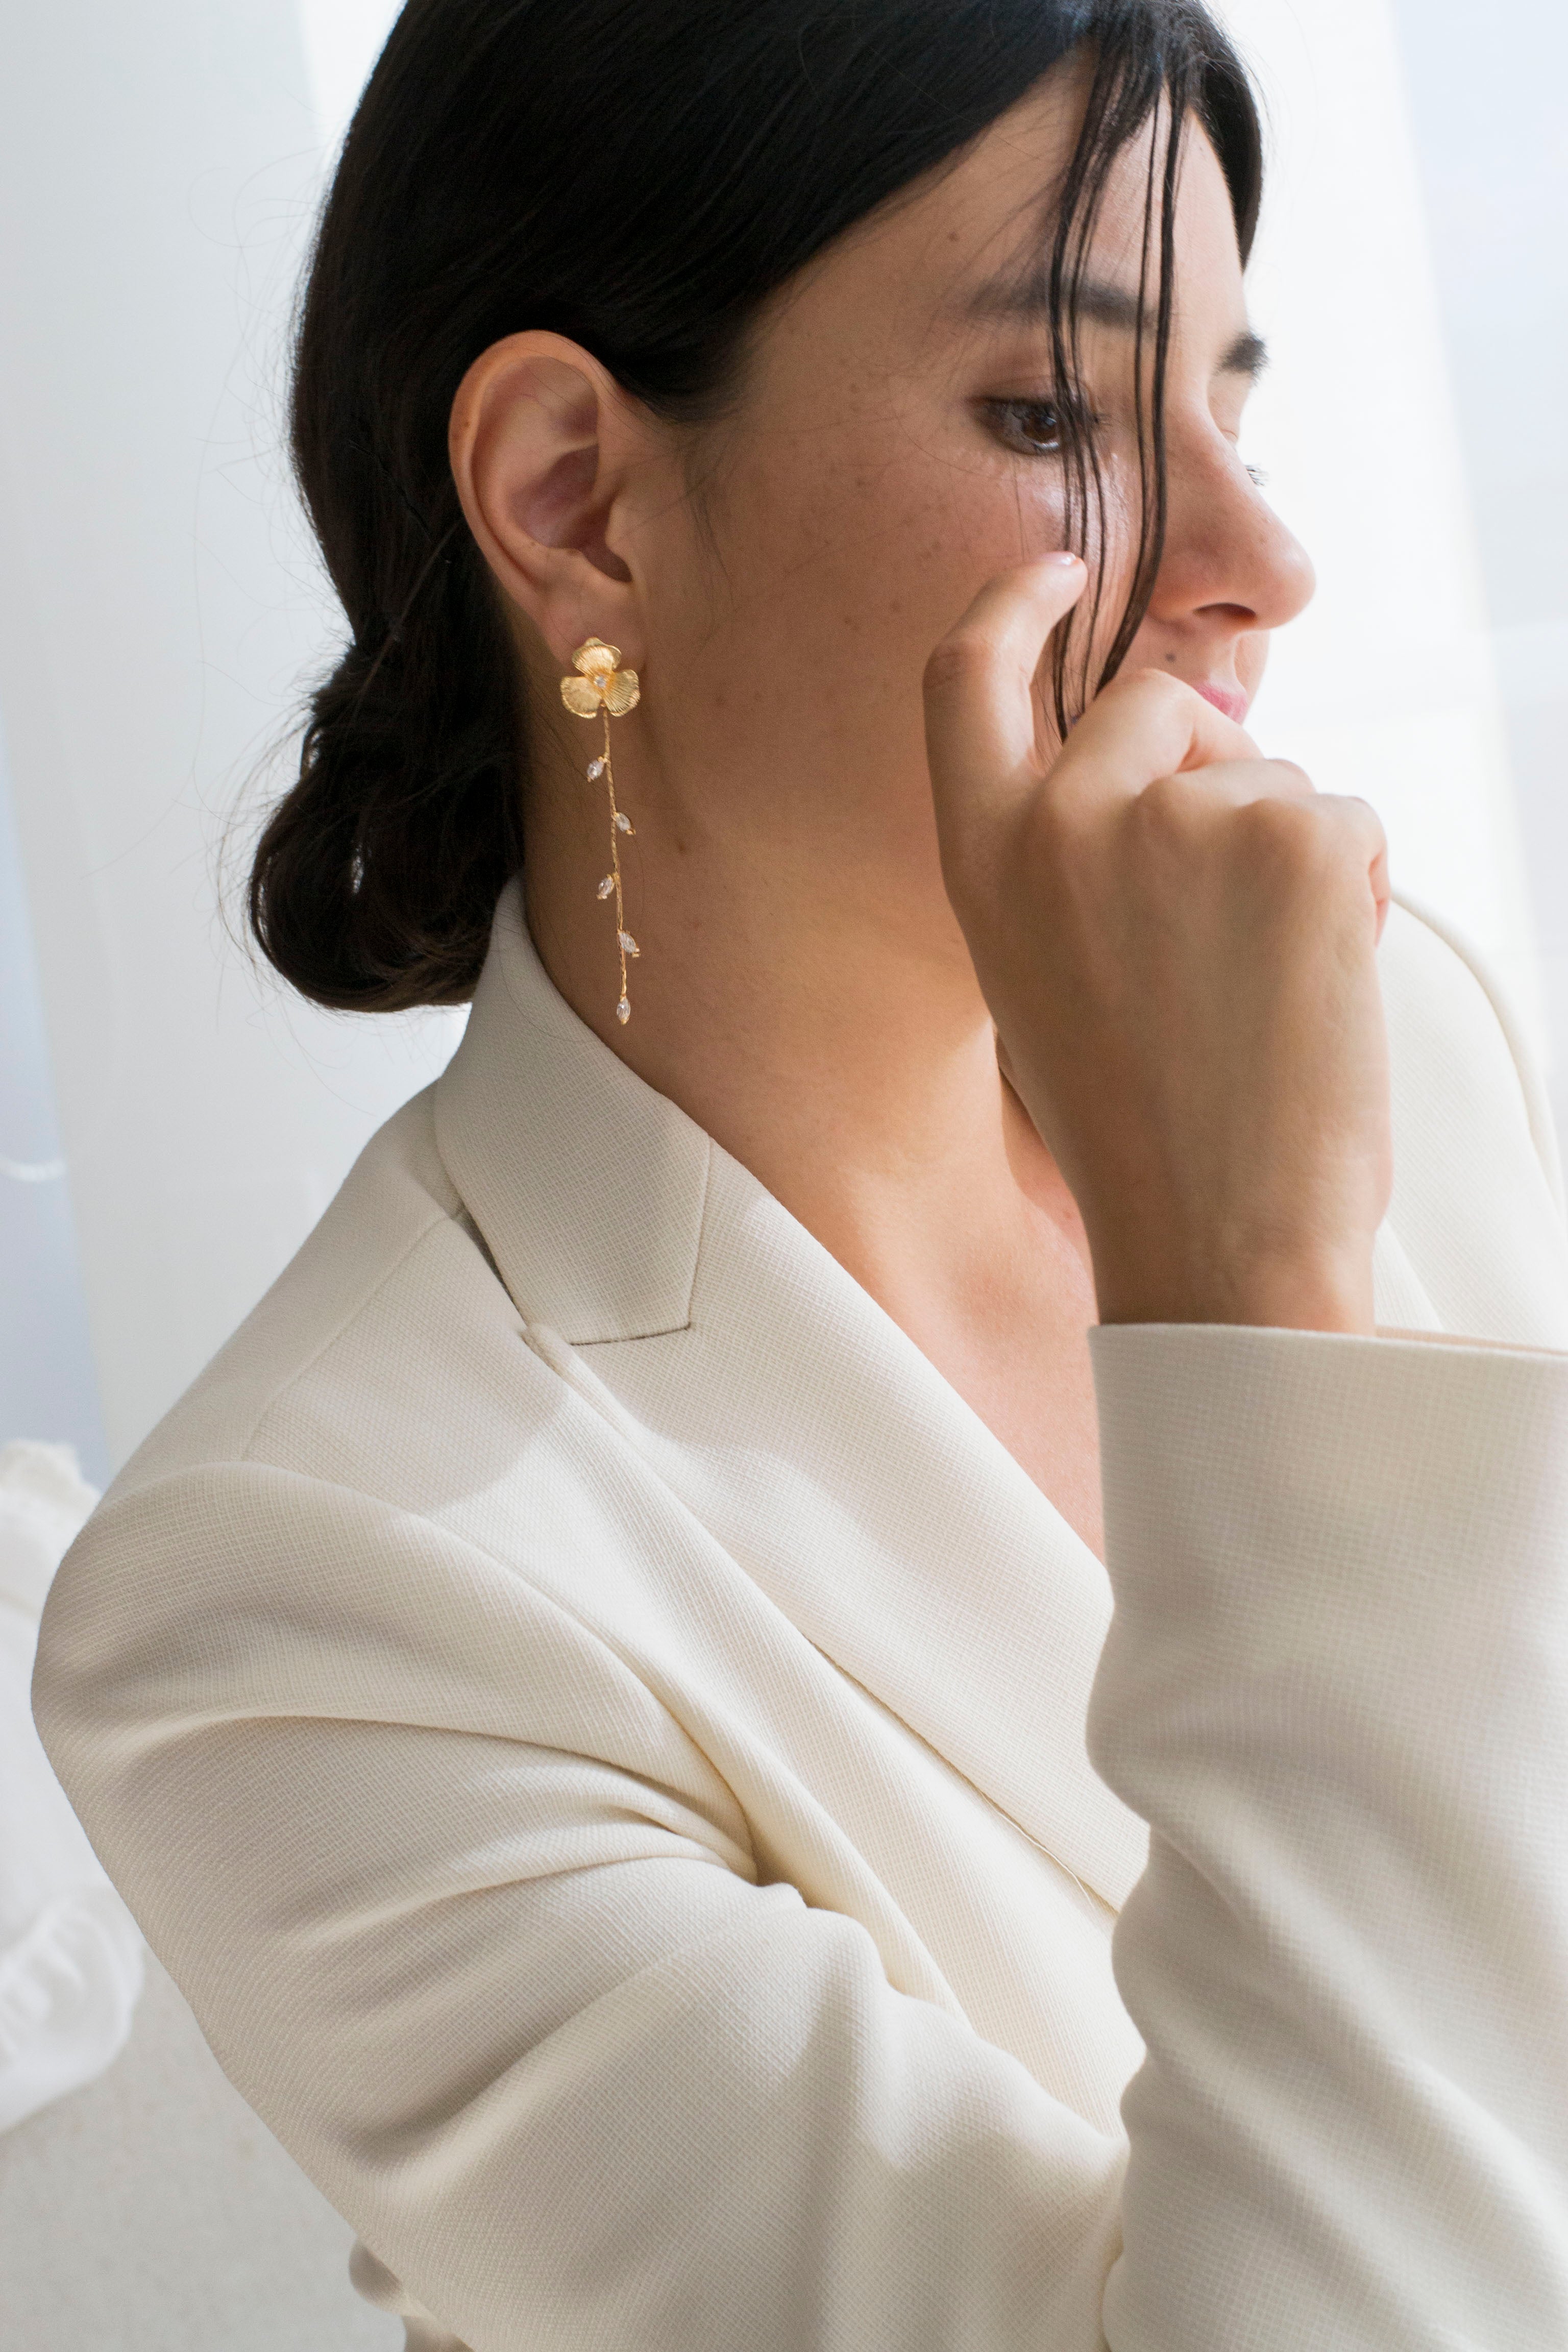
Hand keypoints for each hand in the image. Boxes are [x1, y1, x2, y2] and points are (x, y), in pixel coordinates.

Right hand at [923, 556, 1391, 1332]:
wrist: (1215, 1238)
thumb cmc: (1139, 1129)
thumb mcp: (1048, 973)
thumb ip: (1078, 850)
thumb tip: (1202, 717)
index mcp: (984, 863)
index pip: (964, 681)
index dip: (1012, 606)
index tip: (1061, 574)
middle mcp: (1065, 822)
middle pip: (1157, 707)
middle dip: (1211, 767)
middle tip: (1226, 905)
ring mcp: (1181, 820)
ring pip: (1263, 773)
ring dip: (1284, 852)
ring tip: (1260, 984)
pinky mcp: (1294, 838)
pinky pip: (1344, 816)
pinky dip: (1353, 887)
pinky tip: (1318, 982)